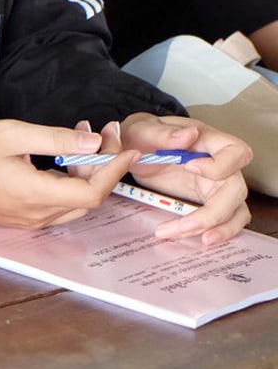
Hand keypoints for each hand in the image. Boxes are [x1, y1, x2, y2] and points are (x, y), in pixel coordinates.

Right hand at [0, 119, 135, 228]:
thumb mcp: (10, 134)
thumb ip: (55, 138)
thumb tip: (93, 142)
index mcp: (36, 194)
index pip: (93, 191)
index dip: (115, 170)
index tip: (127, 148)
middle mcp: (38, 214)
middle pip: (89, 198)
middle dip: (103, 166)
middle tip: (102, 134)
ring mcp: (31, 220)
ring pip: (76, 203)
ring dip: (87, 175)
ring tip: (81, 142)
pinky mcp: (23, 219)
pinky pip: (59, 206)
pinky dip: (70, 183)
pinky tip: (60, 161)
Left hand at [111, 114, 251, 243]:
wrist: (133, 149)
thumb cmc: (142, 135)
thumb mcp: (143, 129)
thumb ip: (163, 133)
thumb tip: (189, 135)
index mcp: (208, 141)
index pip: (236, 151)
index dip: (220, 165)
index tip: (189, 167)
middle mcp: (220, 164)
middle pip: (237, 189)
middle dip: (216, 212)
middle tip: (187, 224)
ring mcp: (217, 185)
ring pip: (236, 210)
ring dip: (221, 228)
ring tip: (201, 239)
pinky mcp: (209, 201)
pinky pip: (224, 220)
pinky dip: (216, 231)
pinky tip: (194, 237)